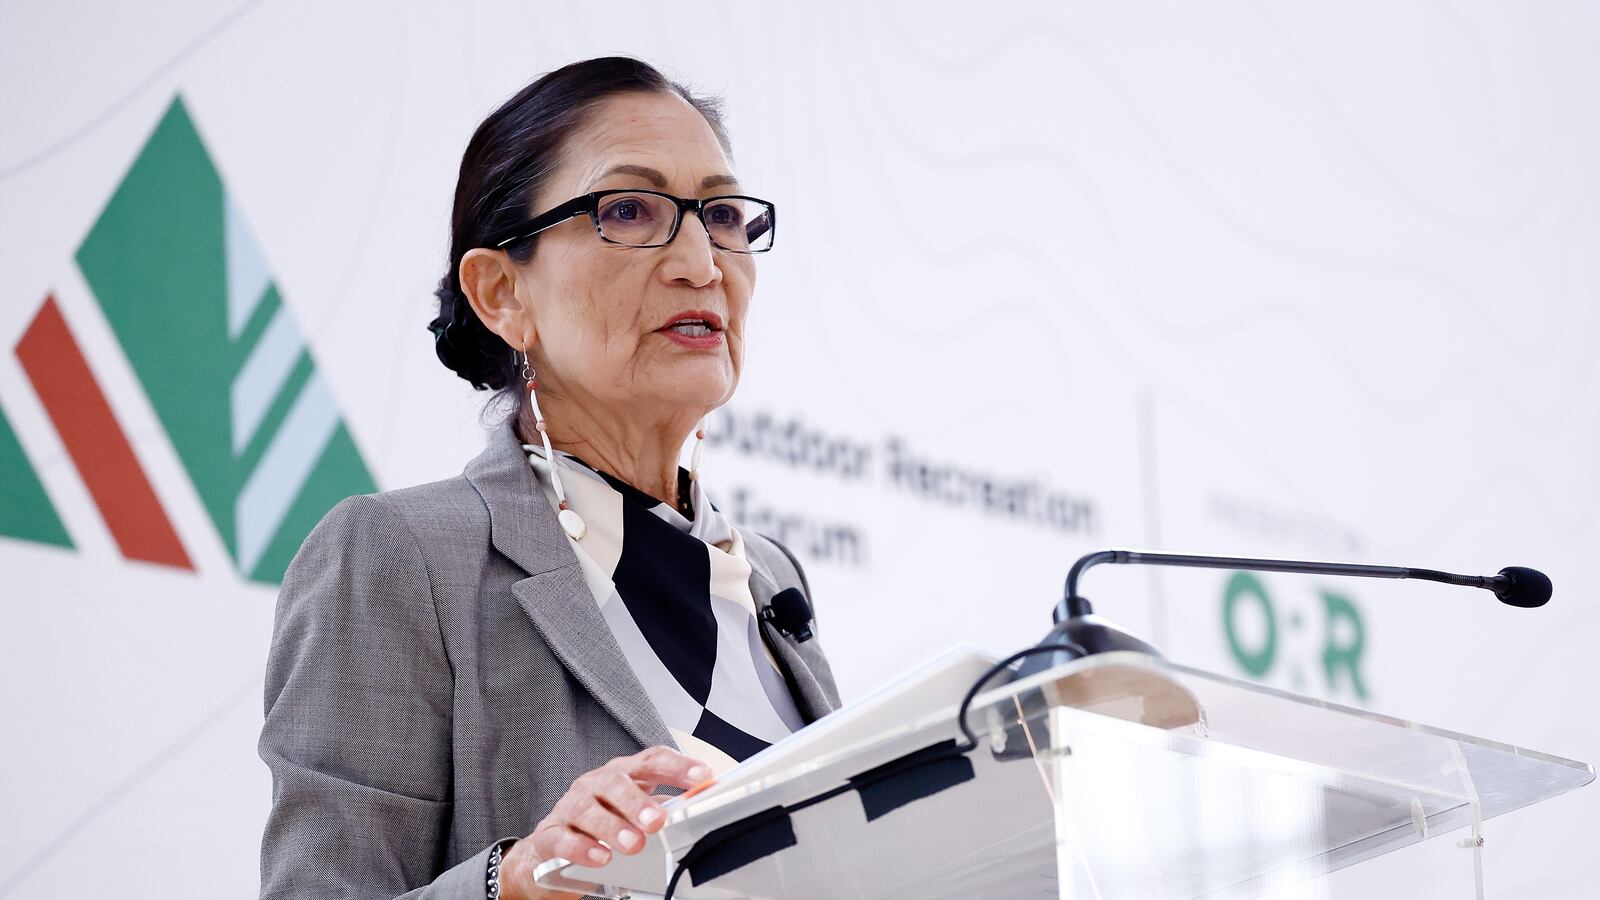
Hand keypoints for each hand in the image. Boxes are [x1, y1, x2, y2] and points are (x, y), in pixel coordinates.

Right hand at [497, 746, 712, 899]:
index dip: (678, 766)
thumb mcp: (634, 812)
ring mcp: (570, 806)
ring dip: (612, 826)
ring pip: (587, 809)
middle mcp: (595, 784)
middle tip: (657, 821)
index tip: (703, 777)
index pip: (651, 760)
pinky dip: (582, 848)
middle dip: (638, 801)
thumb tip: (697, 808)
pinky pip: (563, 838)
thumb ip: (663, 807)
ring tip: (633, 844)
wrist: (551, 851)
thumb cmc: (601, 824)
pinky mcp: (550, 834)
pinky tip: (600, 857)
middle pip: (616, 782)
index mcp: (622, 773)